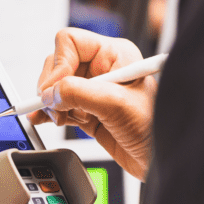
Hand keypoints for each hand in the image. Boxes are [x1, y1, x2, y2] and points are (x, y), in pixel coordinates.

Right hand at [28, 28, 157, 180]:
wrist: (158, 160)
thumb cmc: (154, 128)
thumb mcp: (116, 105)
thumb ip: (79, 93)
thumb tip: (49, 94)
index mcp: (114, 54)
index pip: (70, 43)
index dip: (58, 65)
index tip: (54, 90)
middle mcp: (101, 68)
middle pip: (57, 65)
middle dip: (52, 88)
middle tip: (58, 108)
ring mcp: (92, 91)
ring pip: (54, 87)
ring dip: (52, 104)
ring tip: (62, 118)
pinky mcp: (86, 111)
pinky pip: (58, 105)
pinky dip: (49, 113)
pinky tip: (46, 119)